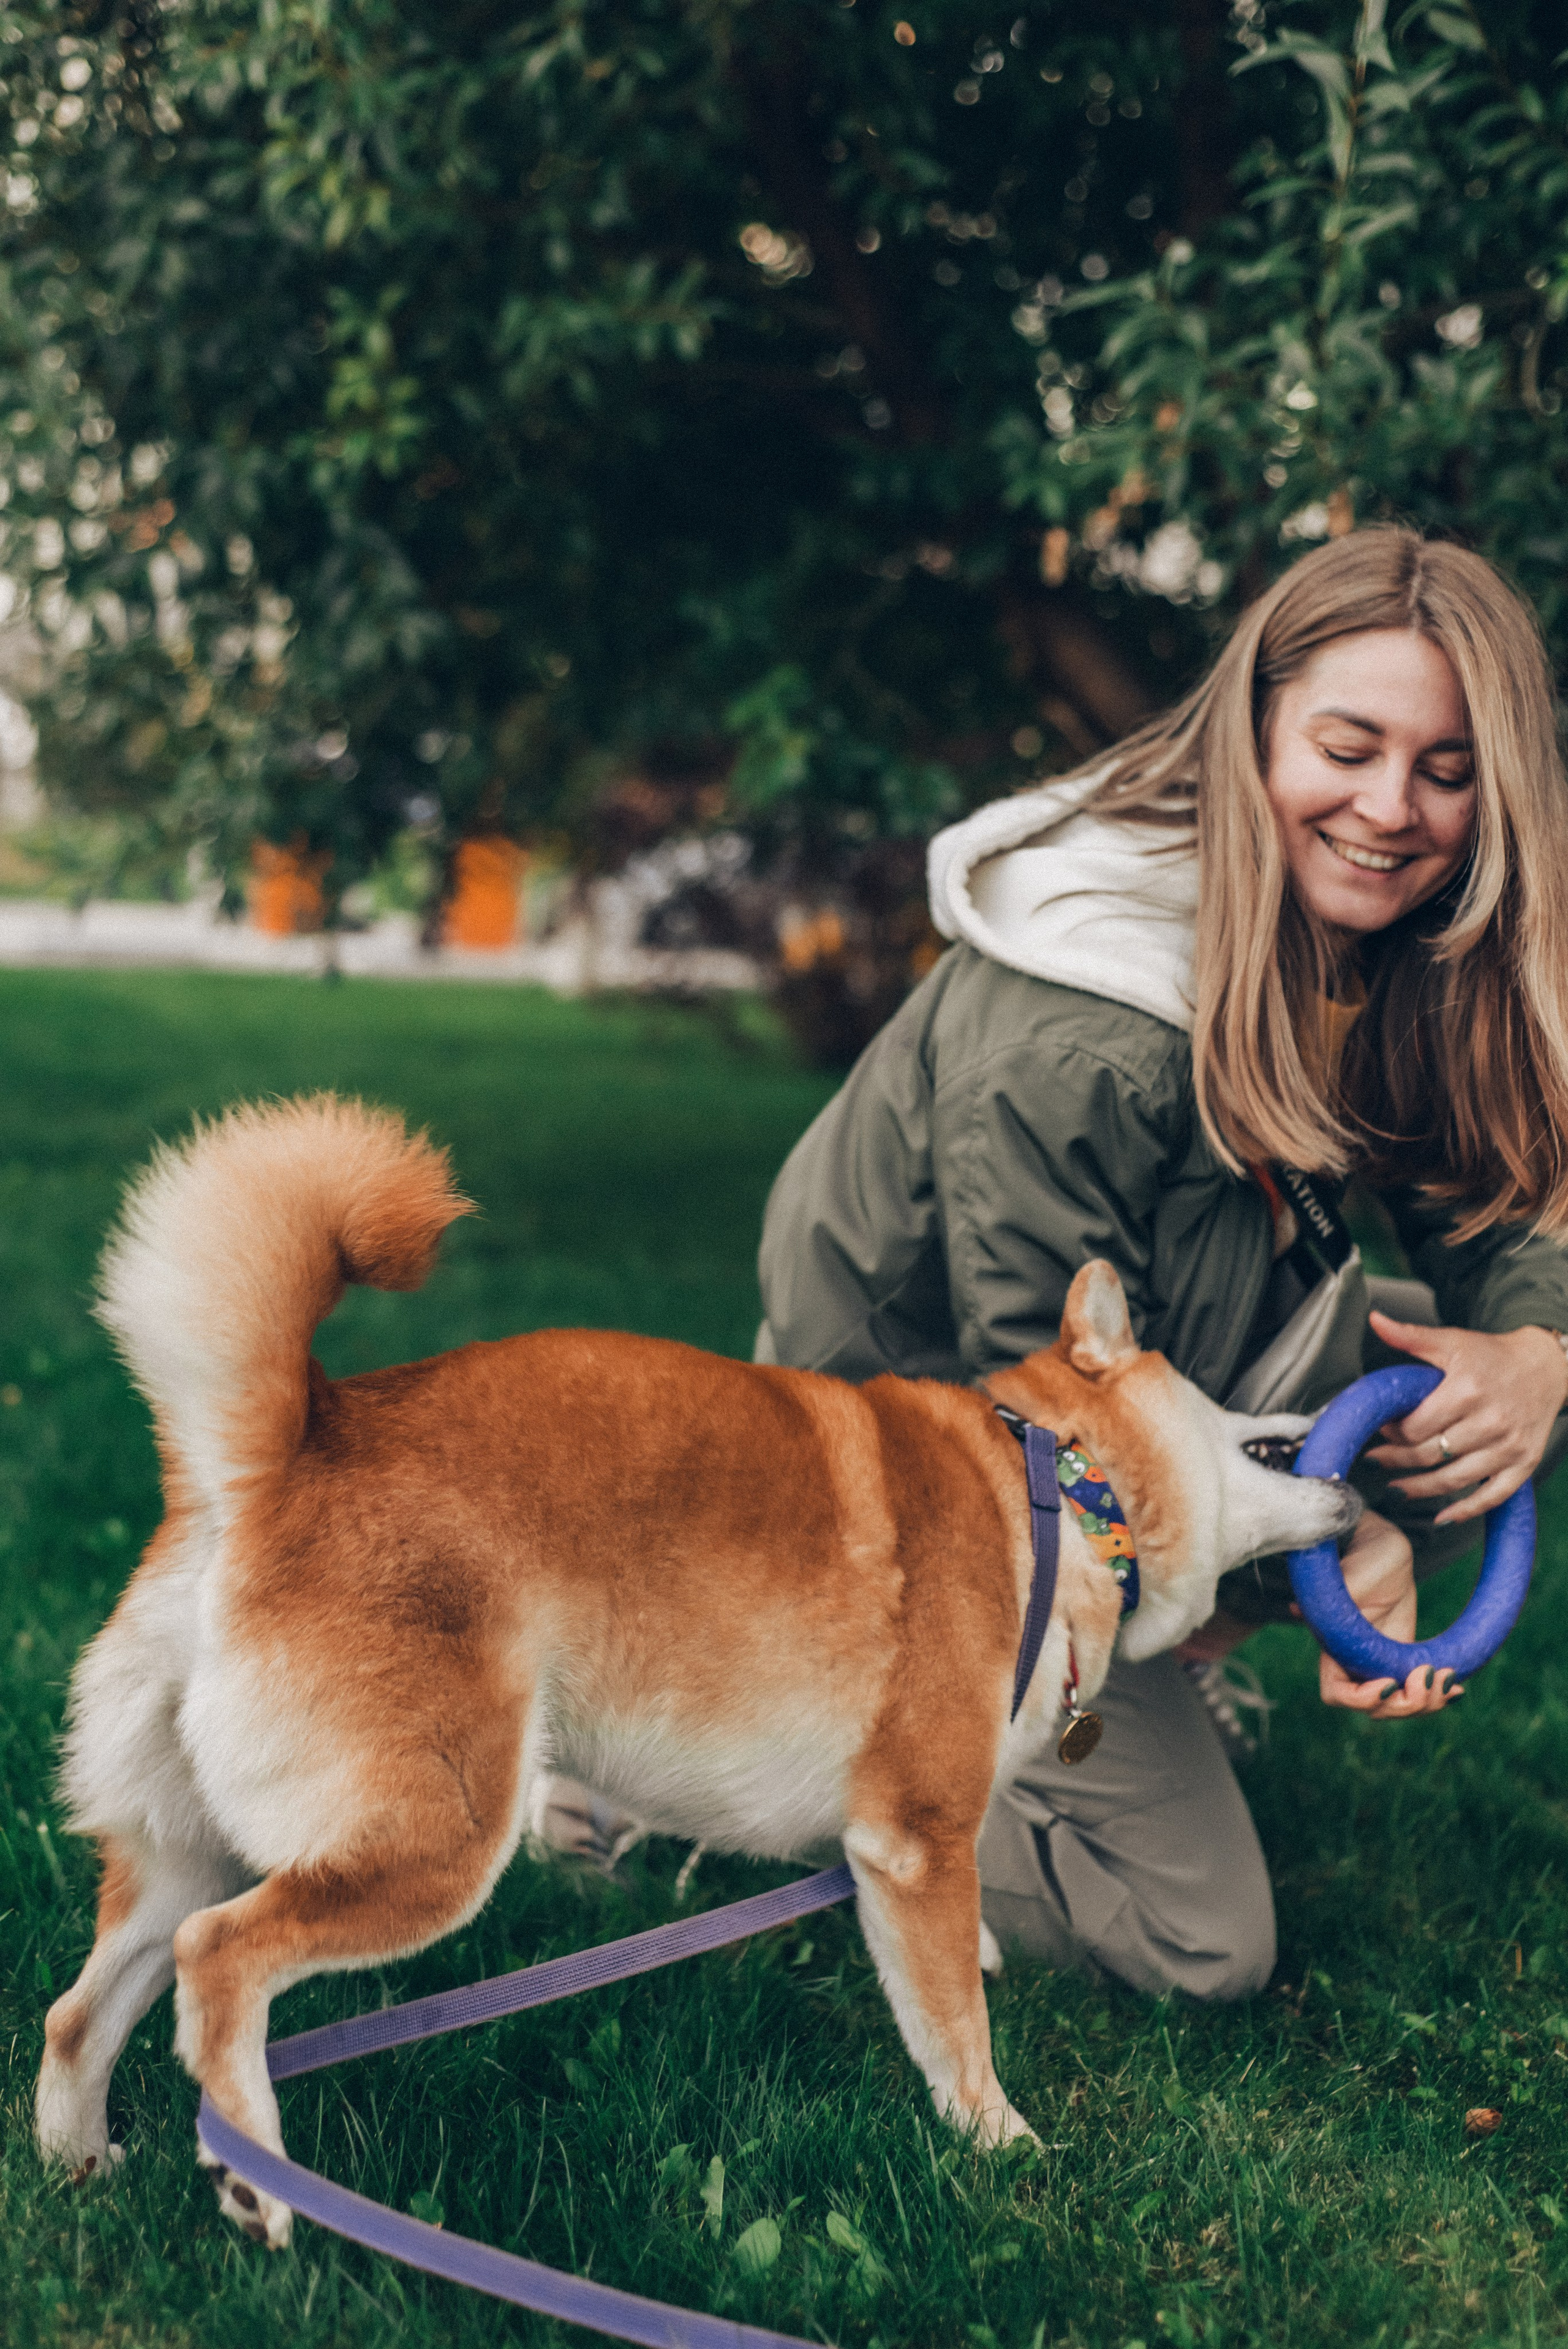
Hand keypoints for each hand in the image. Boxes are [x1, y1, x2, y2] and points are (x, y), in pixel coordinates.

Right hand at [1314, 1507, 1461, 1715]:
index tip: (1390, 1682)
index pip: (1337, 1694)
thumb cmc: (1363, 1556)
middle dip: (1405, 1705)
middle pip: (1375, 1709)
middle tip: (1431, 1676)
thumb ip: (1333, 1598)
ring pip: (1400, 1705)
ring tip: (1449, 1680)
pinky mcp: (1403, 1656)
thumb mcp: (1349, 1576)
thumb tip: (1295, 1611)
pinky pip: (1418, 1689)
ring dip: (1426, 1703)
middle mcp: (1355, 1661)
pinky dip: (1438, 1695)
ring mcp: (1381, 1661)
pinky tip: (1456, 1686)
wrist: (1383, 1547)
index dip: (1362, 1699)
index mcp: (1335, 1647)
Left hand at [1364, 1312, 1567, 1527]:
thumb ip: (1410, 1336)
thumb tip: (1375, 1320)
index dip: (1393, 1432)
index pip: (1416, 1426)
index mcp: (1467, 1390)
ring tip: (1398, 1487)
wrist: (1545, 1366)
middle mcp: (1490, 1421)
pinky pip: (1492, 1497)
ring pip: (1453, 1480)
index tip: (1382, 1430)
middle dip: (1397, 1461)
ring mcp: (1509, 1446)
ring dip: (1420, 1489)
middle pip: (1430, 1455)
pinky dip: (1465, 1511)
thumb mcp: (1451, 1341)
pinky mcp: (1524, 1463)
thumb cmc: (1492, 1356)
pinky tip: (1442, 1515)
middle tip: (1379, 1459)